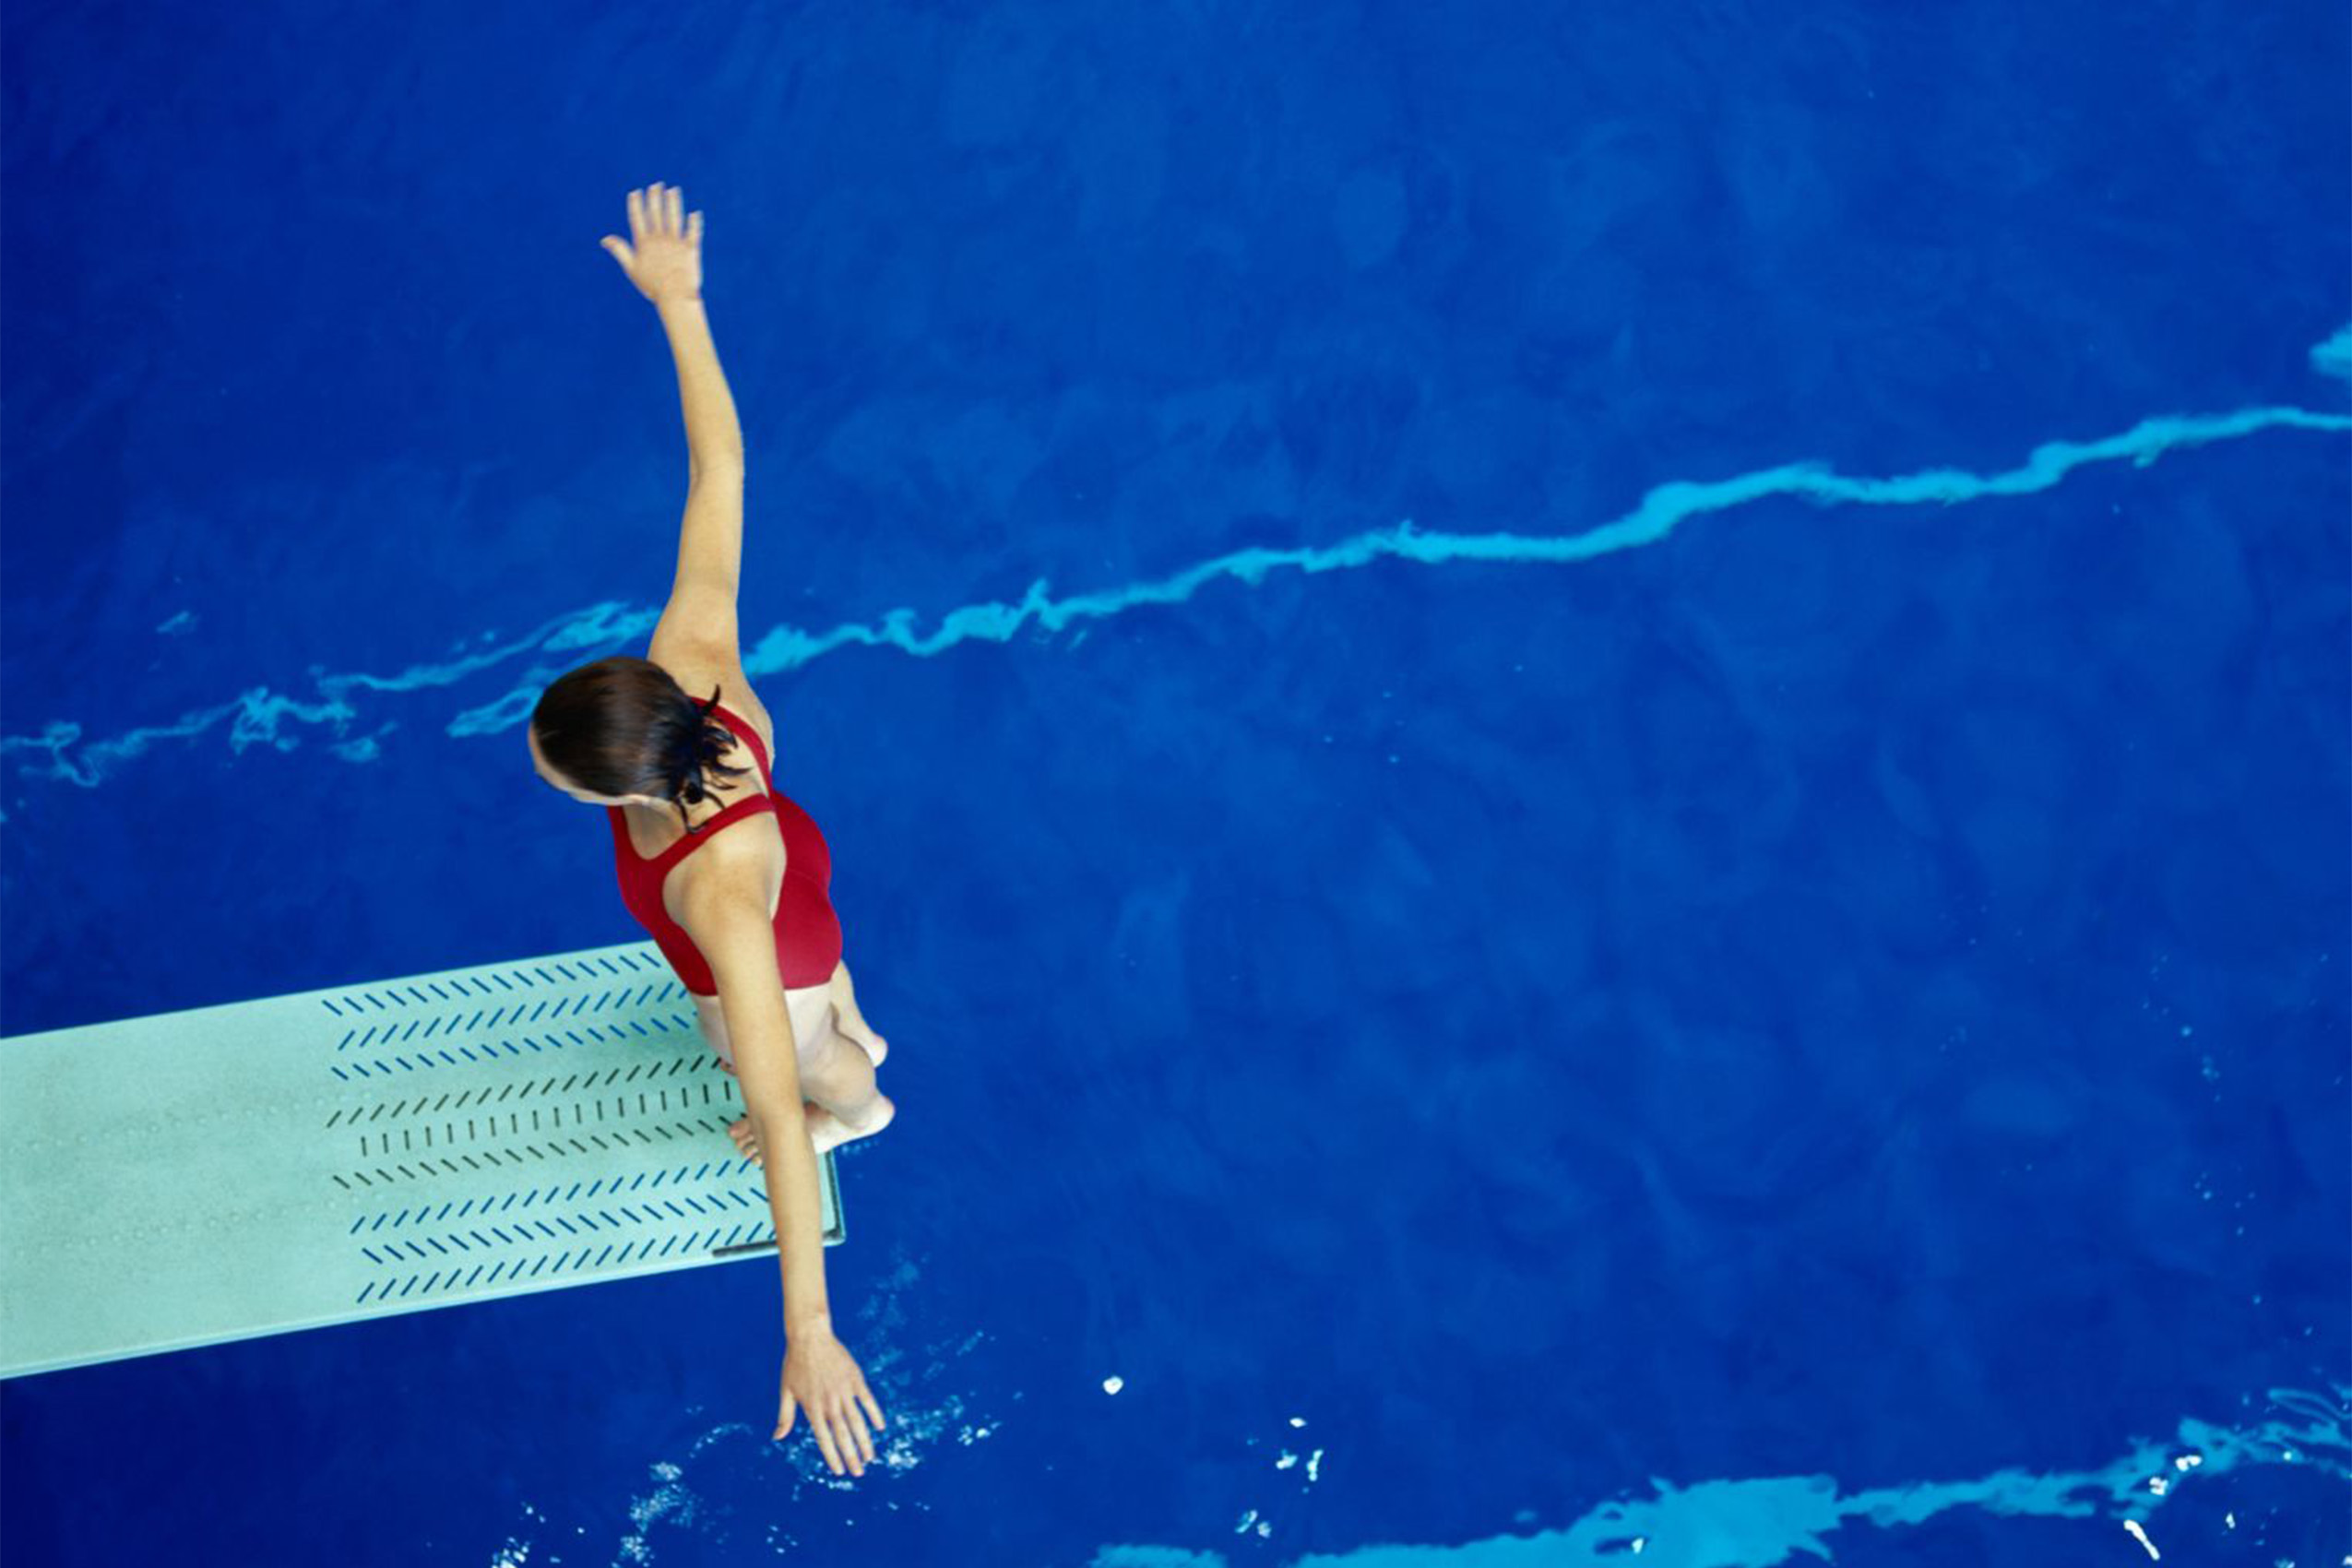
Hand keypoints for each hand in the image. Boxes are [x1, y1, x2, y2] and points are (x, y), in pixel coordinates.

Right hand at [600, 181, 702, 304]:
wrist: (675, 296)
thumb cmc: (652, 285)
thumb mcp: (632, 268)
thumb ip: (620, 251)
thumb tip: (605, 239)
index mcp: (644, 243)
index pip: (638, 218)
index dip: (636, 204)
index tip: (635, 192)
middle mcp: (659, 238)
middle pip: (656, 213)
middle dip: (655, 198)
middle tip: (656, 185)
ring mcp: (676, 242)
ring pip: (674, 217)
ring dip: (673, 202)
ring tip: (673, 190)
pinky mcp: (691, 248)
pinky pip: (693, 232)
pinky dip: (694, 222)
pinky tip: (695, 213)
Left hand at [777, 1327, 886, 1475]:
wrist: (810, 1337)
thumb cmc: (795, 1364)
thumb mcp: (786, 1391)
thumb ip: (784, 1416)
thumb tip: (777, 1438)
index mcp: (813, 1408)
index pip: (825, 1439)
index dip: (833, 1457)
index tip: (839, 1472)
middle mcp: (830, 1403)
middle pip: (844, 1435)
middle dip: (852, 1457)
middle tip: (859, 1473)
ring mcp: (844, 1391)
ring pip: (858, 1422)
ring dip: (865, 1441)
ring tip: (870, 1457)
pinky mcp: (855, 1379)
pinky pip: (868, 1401)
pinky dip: (874, 1415)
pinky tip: (879, 1427)